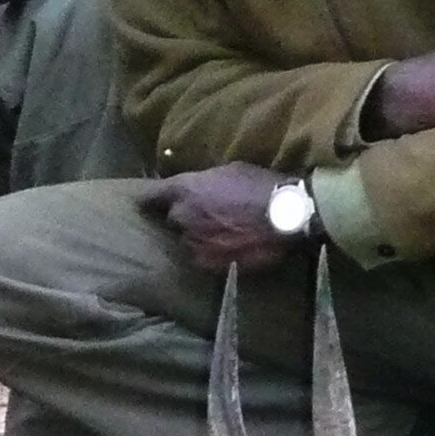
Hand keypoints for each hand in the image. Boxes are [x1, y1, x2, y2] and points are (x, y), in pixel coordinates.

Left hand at [142, 162, 301, 273]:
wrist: (287, 215)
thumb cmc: (260, 185)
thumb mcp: (229, 172)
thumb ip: (205, 182)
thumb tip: (199, 187)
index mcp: (184, 189)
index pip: (151, 197)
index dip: (149, 202)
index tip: (147, 205)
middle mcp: (181, 215)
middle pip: (174, 220)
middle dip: (187, 219)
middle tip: (210, 217)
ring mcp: (193, 242)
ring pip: (189, 241)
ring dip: (200, 238)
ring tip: (226, 234)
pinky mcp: (208, 263)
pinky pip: (202, 259)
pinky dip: (213, 255)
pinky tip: (231, 248)